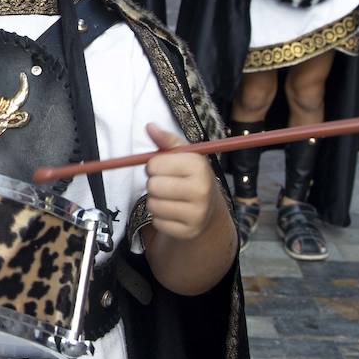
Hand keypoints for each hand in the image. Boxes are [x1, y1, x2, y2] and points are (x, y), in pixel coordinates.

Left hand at [143, 123, 219, 240]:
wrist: (209, 208)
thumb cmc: (191, 175)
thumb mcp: (183, 154)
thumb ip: (165, 140)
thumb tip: (150, 127)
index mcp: (199, 166)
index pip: (155, 164)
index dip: (154, 165)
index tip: (164, 167)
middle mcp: (201, 191)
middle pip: (153, 186)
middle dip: (154, 183)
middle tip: (166, 183)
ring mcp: (196, 214)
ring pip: (153, 205)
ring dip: (155, 200)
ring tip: (169, 197)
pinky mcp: (188, 232)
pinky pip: (157, 222)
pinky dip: (160, 217)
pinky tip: (173, 211)